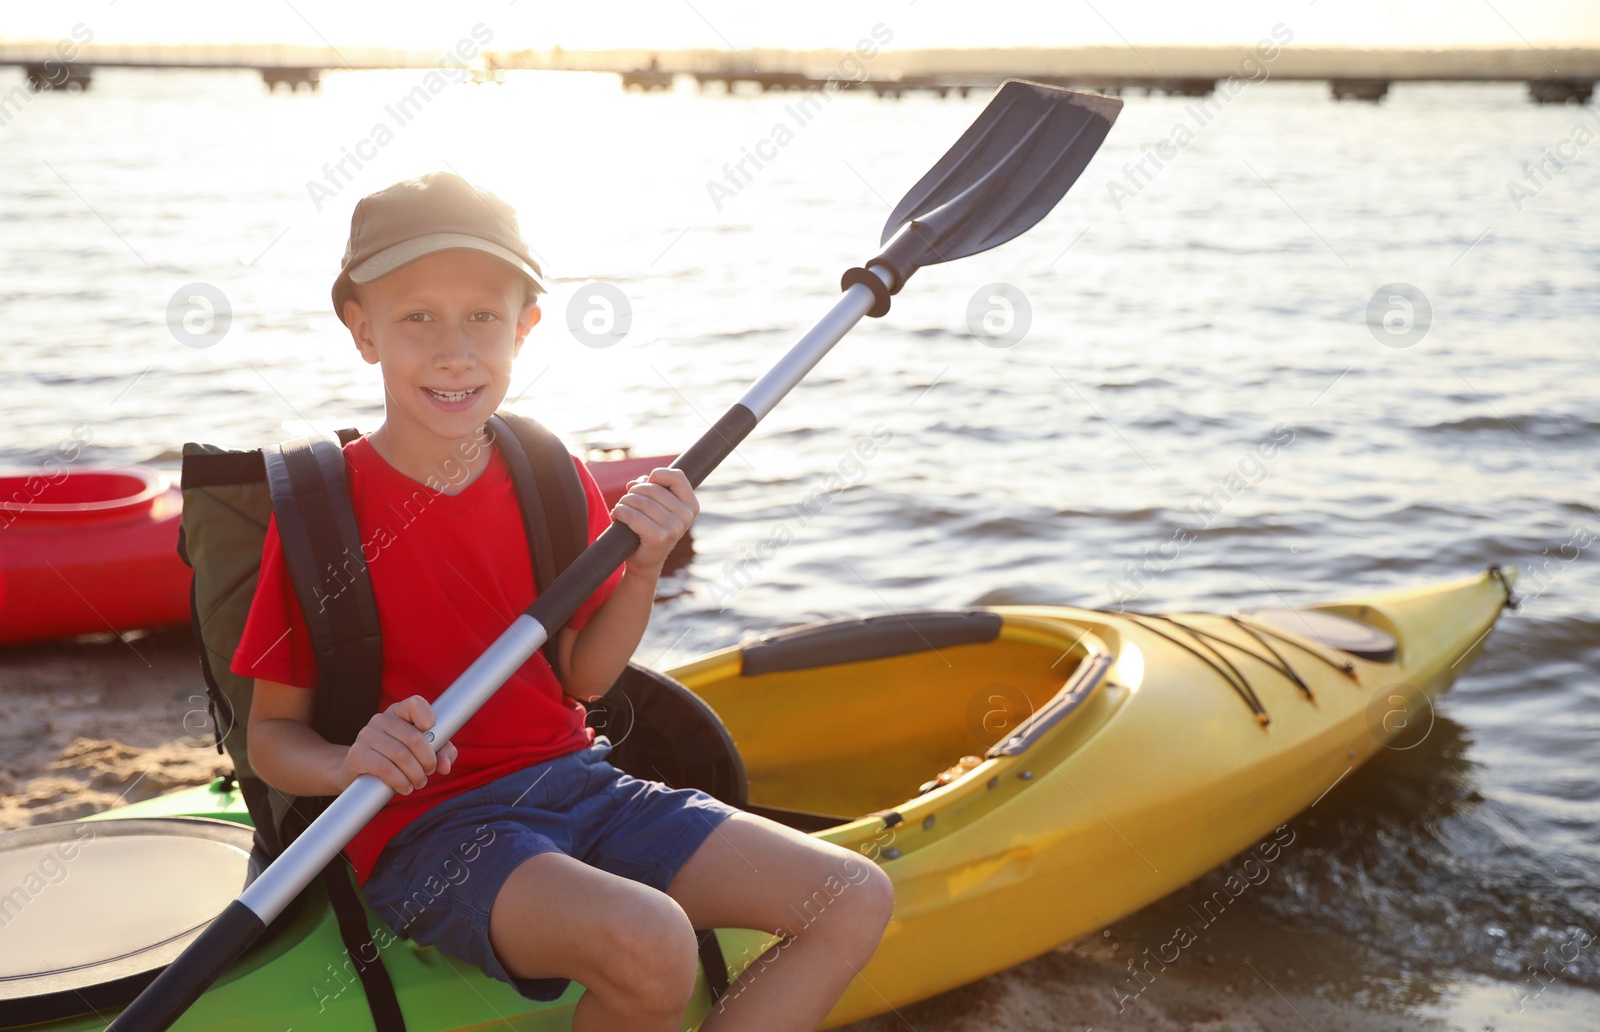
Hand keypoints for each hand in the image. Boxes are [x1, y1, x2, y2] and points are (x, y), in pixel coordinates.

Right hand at [340, 695, 456, 794]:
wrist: (362, 773)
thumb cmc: (399, 758)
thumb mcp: (425, 751)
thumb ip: (443, 752)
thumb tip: (445, 765)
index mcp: (399, 712)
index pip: (415, 703)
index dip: (428, 716)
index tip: (431, 730)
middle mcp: (381, 719)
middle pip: (413, 738)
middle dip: (427, 760)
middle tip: (429, 772)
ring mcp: (366, 735)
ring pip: (400, 755)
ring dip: (415, 774)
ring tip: (418, 783)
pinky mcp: (357, 754)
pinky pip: (384, 768)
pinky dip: (399, 780)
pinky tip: (405, 787)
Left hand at [611, 467, 697, 573]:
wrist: (646, 562)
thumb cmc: (650, 529)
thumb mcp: (656, 506)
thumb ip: (649, 488)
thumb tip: (634, 483)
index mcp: (691, 505)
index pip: (677, 476)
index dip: (658, 474)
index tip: (647, 483)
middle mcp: (686, 516)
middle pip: (653, 488)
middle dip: (634, 491)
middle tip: (626, 500)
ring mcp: (674, 527)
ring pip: (641, 501)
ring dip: (624, 502)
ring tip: (620, 508)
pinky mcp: (659, 537)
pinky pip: (633, 515)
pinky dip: (620, 512)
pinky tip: (617, 515)